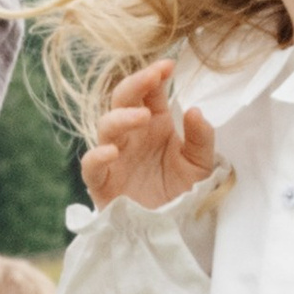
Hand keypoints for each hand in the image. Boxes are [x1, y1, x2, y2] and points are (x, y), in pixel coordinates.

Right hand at [81, 59, 217, 211]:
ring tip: (141, 116)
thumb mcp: (202, 163)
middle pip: (122, 100)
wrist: (171, 227)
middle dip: (135, 84)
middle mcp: (131, 135)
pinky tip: (113, 152)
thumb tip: (195, 110)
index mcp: (154, 123)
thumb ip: (201, 138)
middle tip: (153, 77)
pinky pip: (91, 165)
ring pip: (105, 126)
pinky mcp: (102, 182)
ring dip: (121, 117)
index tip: (168, 65)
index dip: (153, 75)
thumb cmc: (182, 190)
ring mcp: (114, 156)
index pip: (148, 90)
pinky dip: (97, 156)